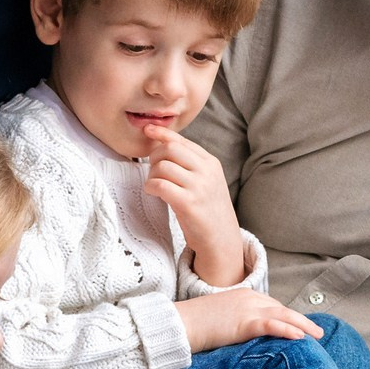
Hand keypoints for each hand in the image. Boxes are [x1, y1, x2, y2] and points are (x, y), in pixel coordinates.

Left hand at [141, 125, 247, 285]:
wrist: (221, 239)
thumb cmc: (207, 210)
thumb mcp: (206, 181)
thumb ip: (190, 164)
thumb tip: (162, 145)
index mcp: (210, 162)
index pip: (182, 140)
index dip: (162, 133)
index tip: (148, 129)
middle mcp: (207, 171)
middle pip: (170, 148)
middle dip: (154, 156)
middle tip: (152, 170)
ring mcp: (199, 187)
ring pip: (162, 166)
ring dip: (151, 174)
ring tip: (154, 185)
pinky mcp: (189, 203)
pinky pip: (160, 185)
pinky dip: (151, 187)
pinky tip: (153, 192)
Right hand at [174, 289, 325, 352]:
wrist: (179, 323)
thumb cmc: (194, 324)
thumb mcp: (219, 320)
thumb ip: (234, 323)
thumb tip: (243, 338)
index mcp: (243, 295)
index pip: (272, 306)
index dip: (288, 317)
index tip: (300, 327)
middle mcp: (249, 298)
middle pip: (282, 309)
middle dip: (301, 320)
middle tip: (317, 332)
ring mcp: (247, 308)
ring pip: (283, 315)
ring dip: (303, 325)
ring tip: (317, 336)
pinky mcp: (244, 322)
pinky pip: (272, 325)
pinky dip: (288, 330)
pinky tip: (301, 337)